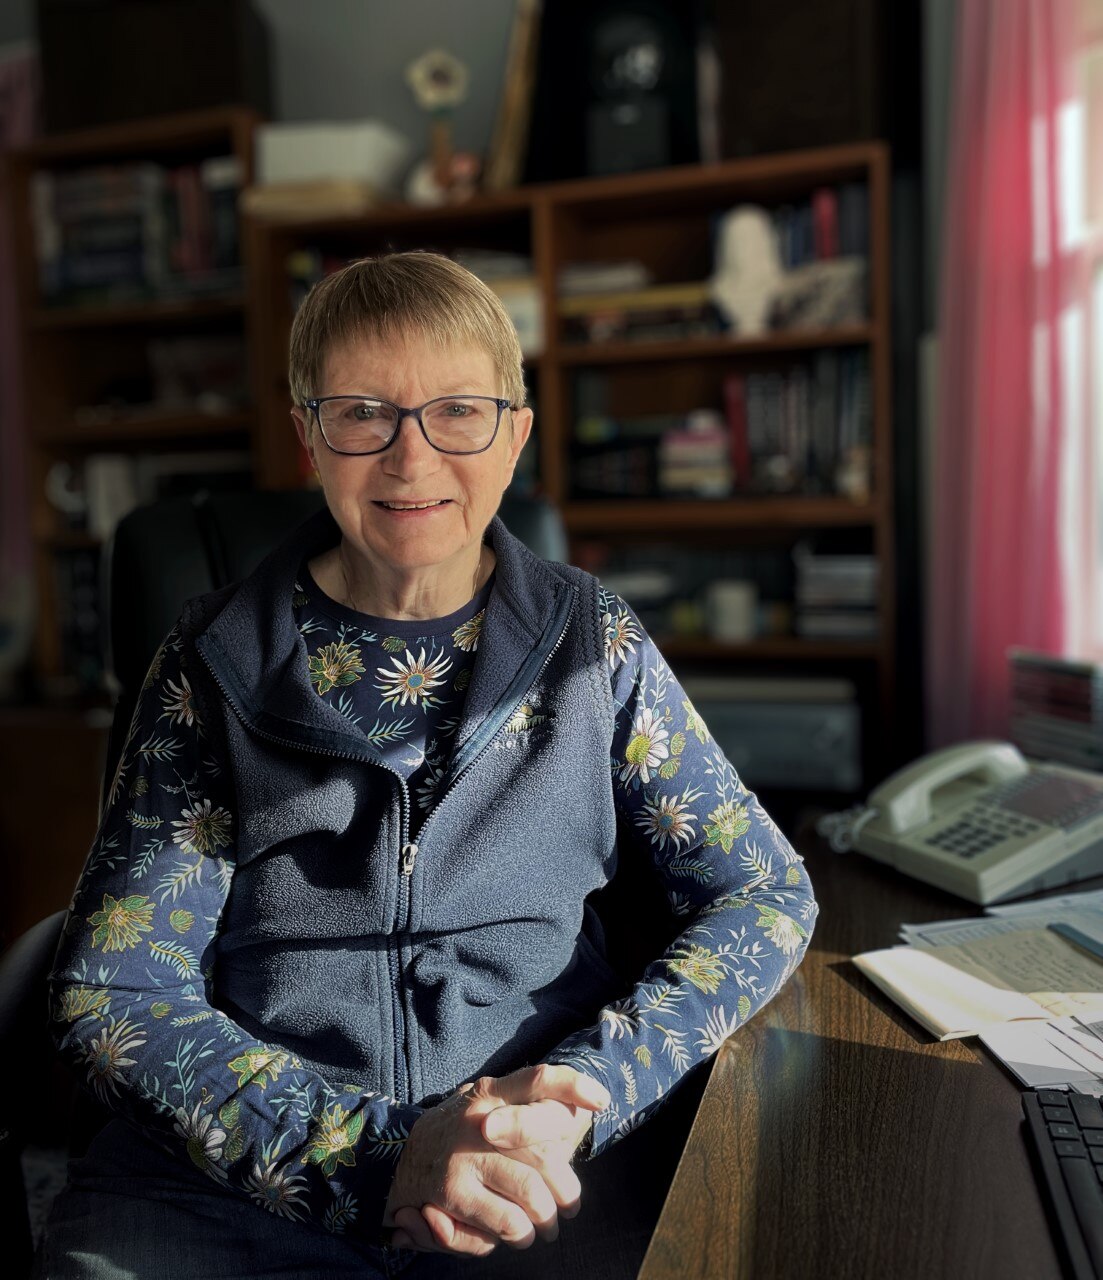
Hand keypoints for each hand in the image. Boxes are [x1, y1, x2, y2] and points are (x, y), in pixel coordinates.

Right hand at [385, 1064, 608, 1256]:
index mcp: (491, 1093)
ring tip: (547, 1227)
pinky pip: (506, 1222)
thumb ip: (521, 1110)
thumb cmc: (454, 1137)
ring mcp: (465, 1156)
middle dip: (567, 1189)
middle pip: (545, 1153)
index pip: (538, 1079)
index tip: (601, 1100)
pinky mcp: (453, 1193)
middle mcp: (480, 1119)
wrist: (391, 1160)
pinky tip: (518, 1235)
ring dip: (546, 1219)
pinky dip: (519, 1234)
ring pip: (532, 1195)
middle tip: (570, 1207)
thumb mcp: (482, 1109)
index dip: (573, 1086)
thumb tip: (580, 1109)